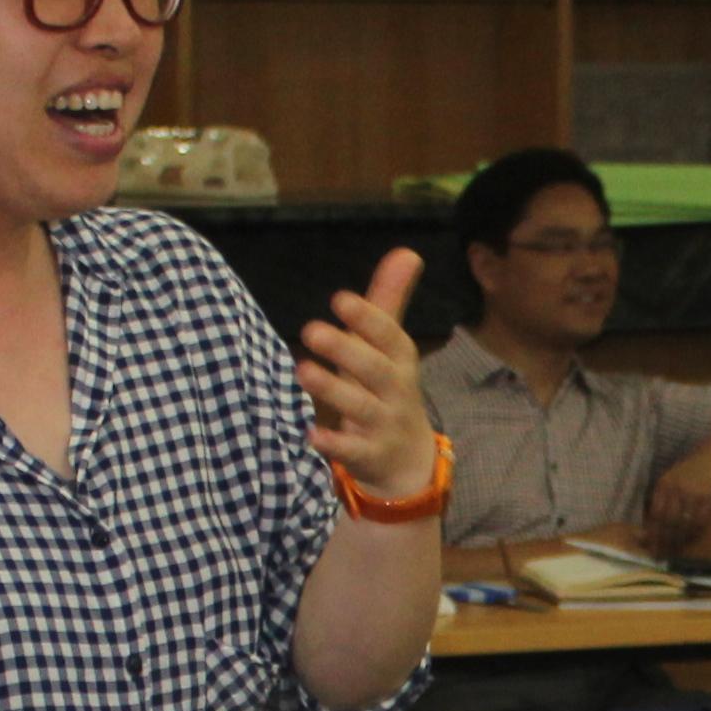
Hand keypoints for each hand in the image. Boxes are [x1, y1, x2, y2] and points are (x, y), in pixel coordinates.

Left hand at [300, 248, 436, 500]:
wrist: (408, 459)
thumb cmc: (388, 390)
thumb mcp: (391, 348)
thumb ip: (389, 302)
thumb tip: (407, 251)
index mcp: (400, 360)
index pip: (390, 336)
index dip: (368, 318)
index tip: (339, 299)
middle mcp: (396, 391)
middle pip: (375, 369)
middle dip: (346, 350)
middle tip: (310, 330)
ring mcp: (384, 424)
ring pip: (361, 407)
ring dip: (333, 390)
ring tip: (302, 371)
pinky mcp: (370, 455)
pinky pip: (352, 450)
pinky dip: (333, 444)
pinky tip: (309, 434)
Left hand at [643, 439, 710, 553]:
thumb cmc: (692, 468)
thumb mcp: (672, 478)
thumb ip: (663, 498)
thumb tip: (651, 525)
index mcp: (664, 484)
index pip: (655, 514)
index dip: (653, 534)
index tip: (650, 547)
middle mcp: (677, 489)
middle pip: (668, 522)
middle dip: (664, 542)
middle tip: (661, 555)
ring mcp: (694, 493)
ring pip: (684, 525)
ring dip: (679, 541)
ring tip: (675, 552)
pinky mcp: (710, 498)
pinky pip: (700, 522)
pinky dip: (694, 534)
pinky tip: (690, 541)